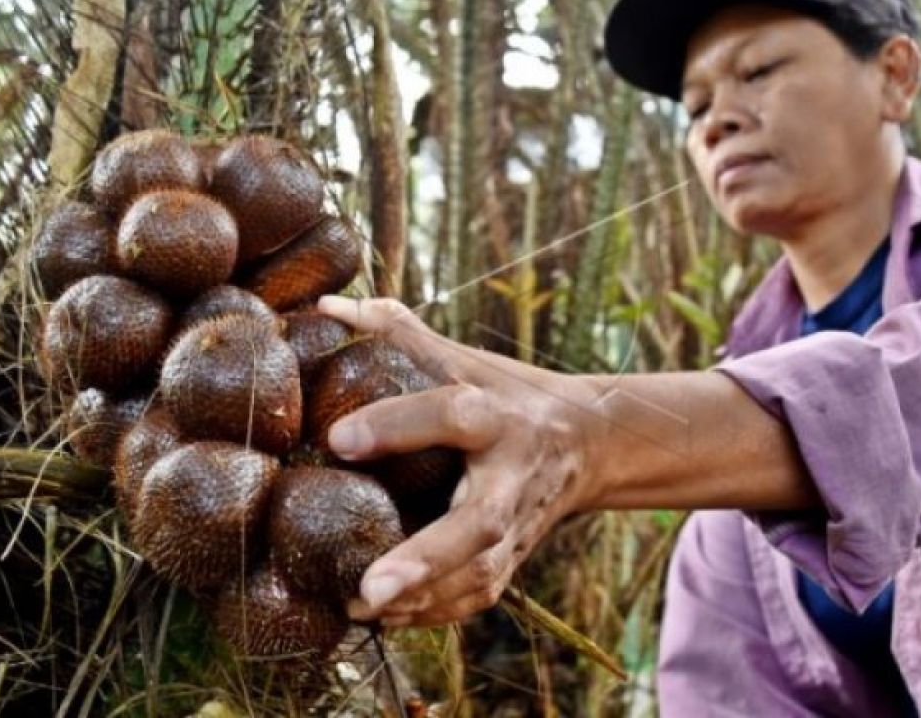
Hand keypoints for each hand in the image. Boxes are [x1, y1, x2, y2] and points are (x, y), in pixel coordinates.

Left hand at [316, 295, 601, 626]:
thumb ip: (400, 332)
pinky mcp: (517, 557)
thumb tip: (329, 303)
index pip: (451, 414)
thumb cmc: (512, 393)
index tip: (338, 439)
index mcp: (498, 414)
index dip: (397, 424)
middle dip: (427, 557)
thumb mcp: (467, 357)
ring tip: (358, 607)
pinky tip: (385, 616)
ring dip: (423, 599)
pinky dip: (434, 613)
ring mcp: (519, 523)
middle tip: (371, 588)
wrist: (591, 443)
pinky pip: (479, 595)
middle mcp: (513, 474)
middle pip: (478, 523)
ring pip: (480, 573)